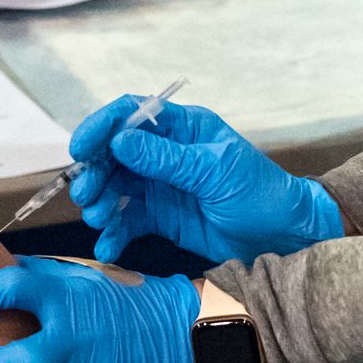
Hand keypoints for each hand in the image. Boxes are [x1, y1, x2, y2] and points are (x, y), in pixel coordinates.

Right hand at [67, 97, 343, 263]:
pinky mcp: (160, 217)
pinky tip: (108, 247)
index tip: (80, 149)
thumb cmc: (259, 193)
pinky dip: (114, 233)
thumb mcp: (214, 171)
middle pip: (115, 154)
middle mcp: (166, 153)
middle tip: (86, 194)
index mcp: (182, 128)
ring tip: (97, 220)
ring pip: (116, 188)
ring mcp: (161, 186)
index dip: (102, 127)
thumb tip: (120, 142)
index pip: (131, 115)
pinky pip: (127, 221)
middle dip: (96, 173)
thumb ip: (166, 159)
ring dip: (100, 203)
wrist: (282, 237)